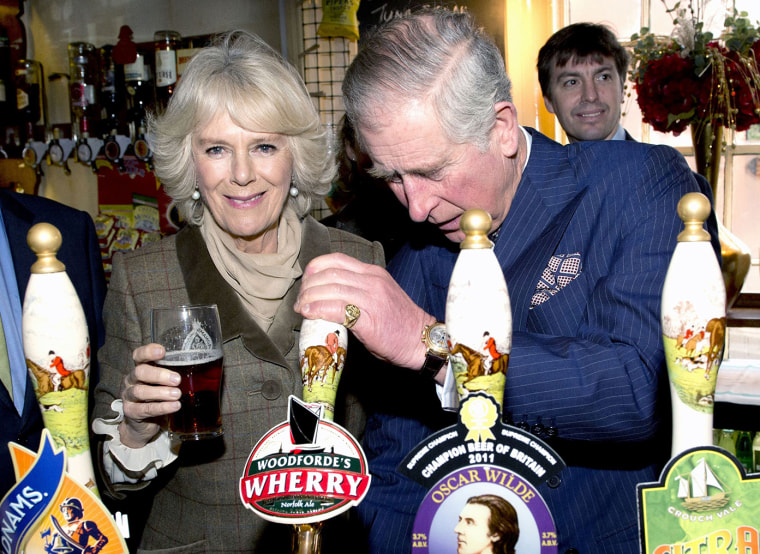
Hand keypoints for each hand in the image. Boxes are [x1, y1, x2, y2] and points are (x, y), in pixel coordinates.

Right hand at [118, 343, 180, 448]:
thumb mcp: (166, 383)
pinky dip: (161, 408)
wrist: (144, 423)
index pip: (139, 355)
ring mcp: (129, 396)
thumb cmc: (158, 397)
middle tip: (177, 380)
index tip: (162, 351)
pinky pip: (144, 409)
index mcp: (141, 368)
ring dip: (160, 392)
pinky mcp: (131, 412)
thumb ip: (176, 374)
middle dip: (159, 375)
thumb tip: (205, 367)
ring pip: (140, 391)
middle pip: (140, 372)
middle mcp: (131, 380)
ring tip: (177, 395)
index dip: (148, 351)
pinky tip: (174, 406)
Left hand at [295, 253, 434, 369]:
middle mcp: (372, 280)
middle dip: (308, 285)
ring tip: (302, 308)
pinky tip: (309, 313)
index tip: (306, 282)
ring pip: (330, 287)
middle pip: (329, 272)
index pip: (337, 259)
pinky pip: (335, 307)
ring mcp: (371, 297)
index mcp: (373, 273)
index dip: (315, 268)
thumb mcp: (379, 297)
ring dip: (309, 298)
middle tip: (301, 299)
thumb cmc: (399, 324)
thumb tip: (327, 296)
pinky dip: (317, 309)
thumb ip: (356, 291)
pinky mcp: (368, 318)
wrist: (421, 341)